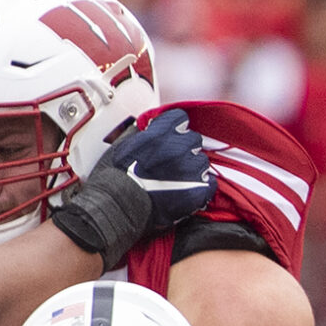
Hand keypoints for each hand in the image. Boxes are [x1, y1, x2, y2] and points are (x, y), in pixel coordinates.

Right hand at [51, 107, 215, 266]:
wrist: (119, 206)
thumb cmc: (116, 178)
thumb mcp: (123, 145)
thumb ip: (142, 134)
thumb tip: (149, 129)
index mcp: (159, 134)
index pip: (180, 119)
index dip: (175, 127)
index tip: (172, 134)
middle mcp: (177, 148)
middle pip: (193, 139)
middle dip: (184, 147)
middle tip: (173, 160)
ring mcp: (189, 170)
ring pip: (202, 161)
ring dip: (192, 167)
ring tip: (178, 178)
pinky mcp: (197, 191)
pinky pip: (210, 182)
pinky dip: (202, 185)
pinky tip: (189, 188)